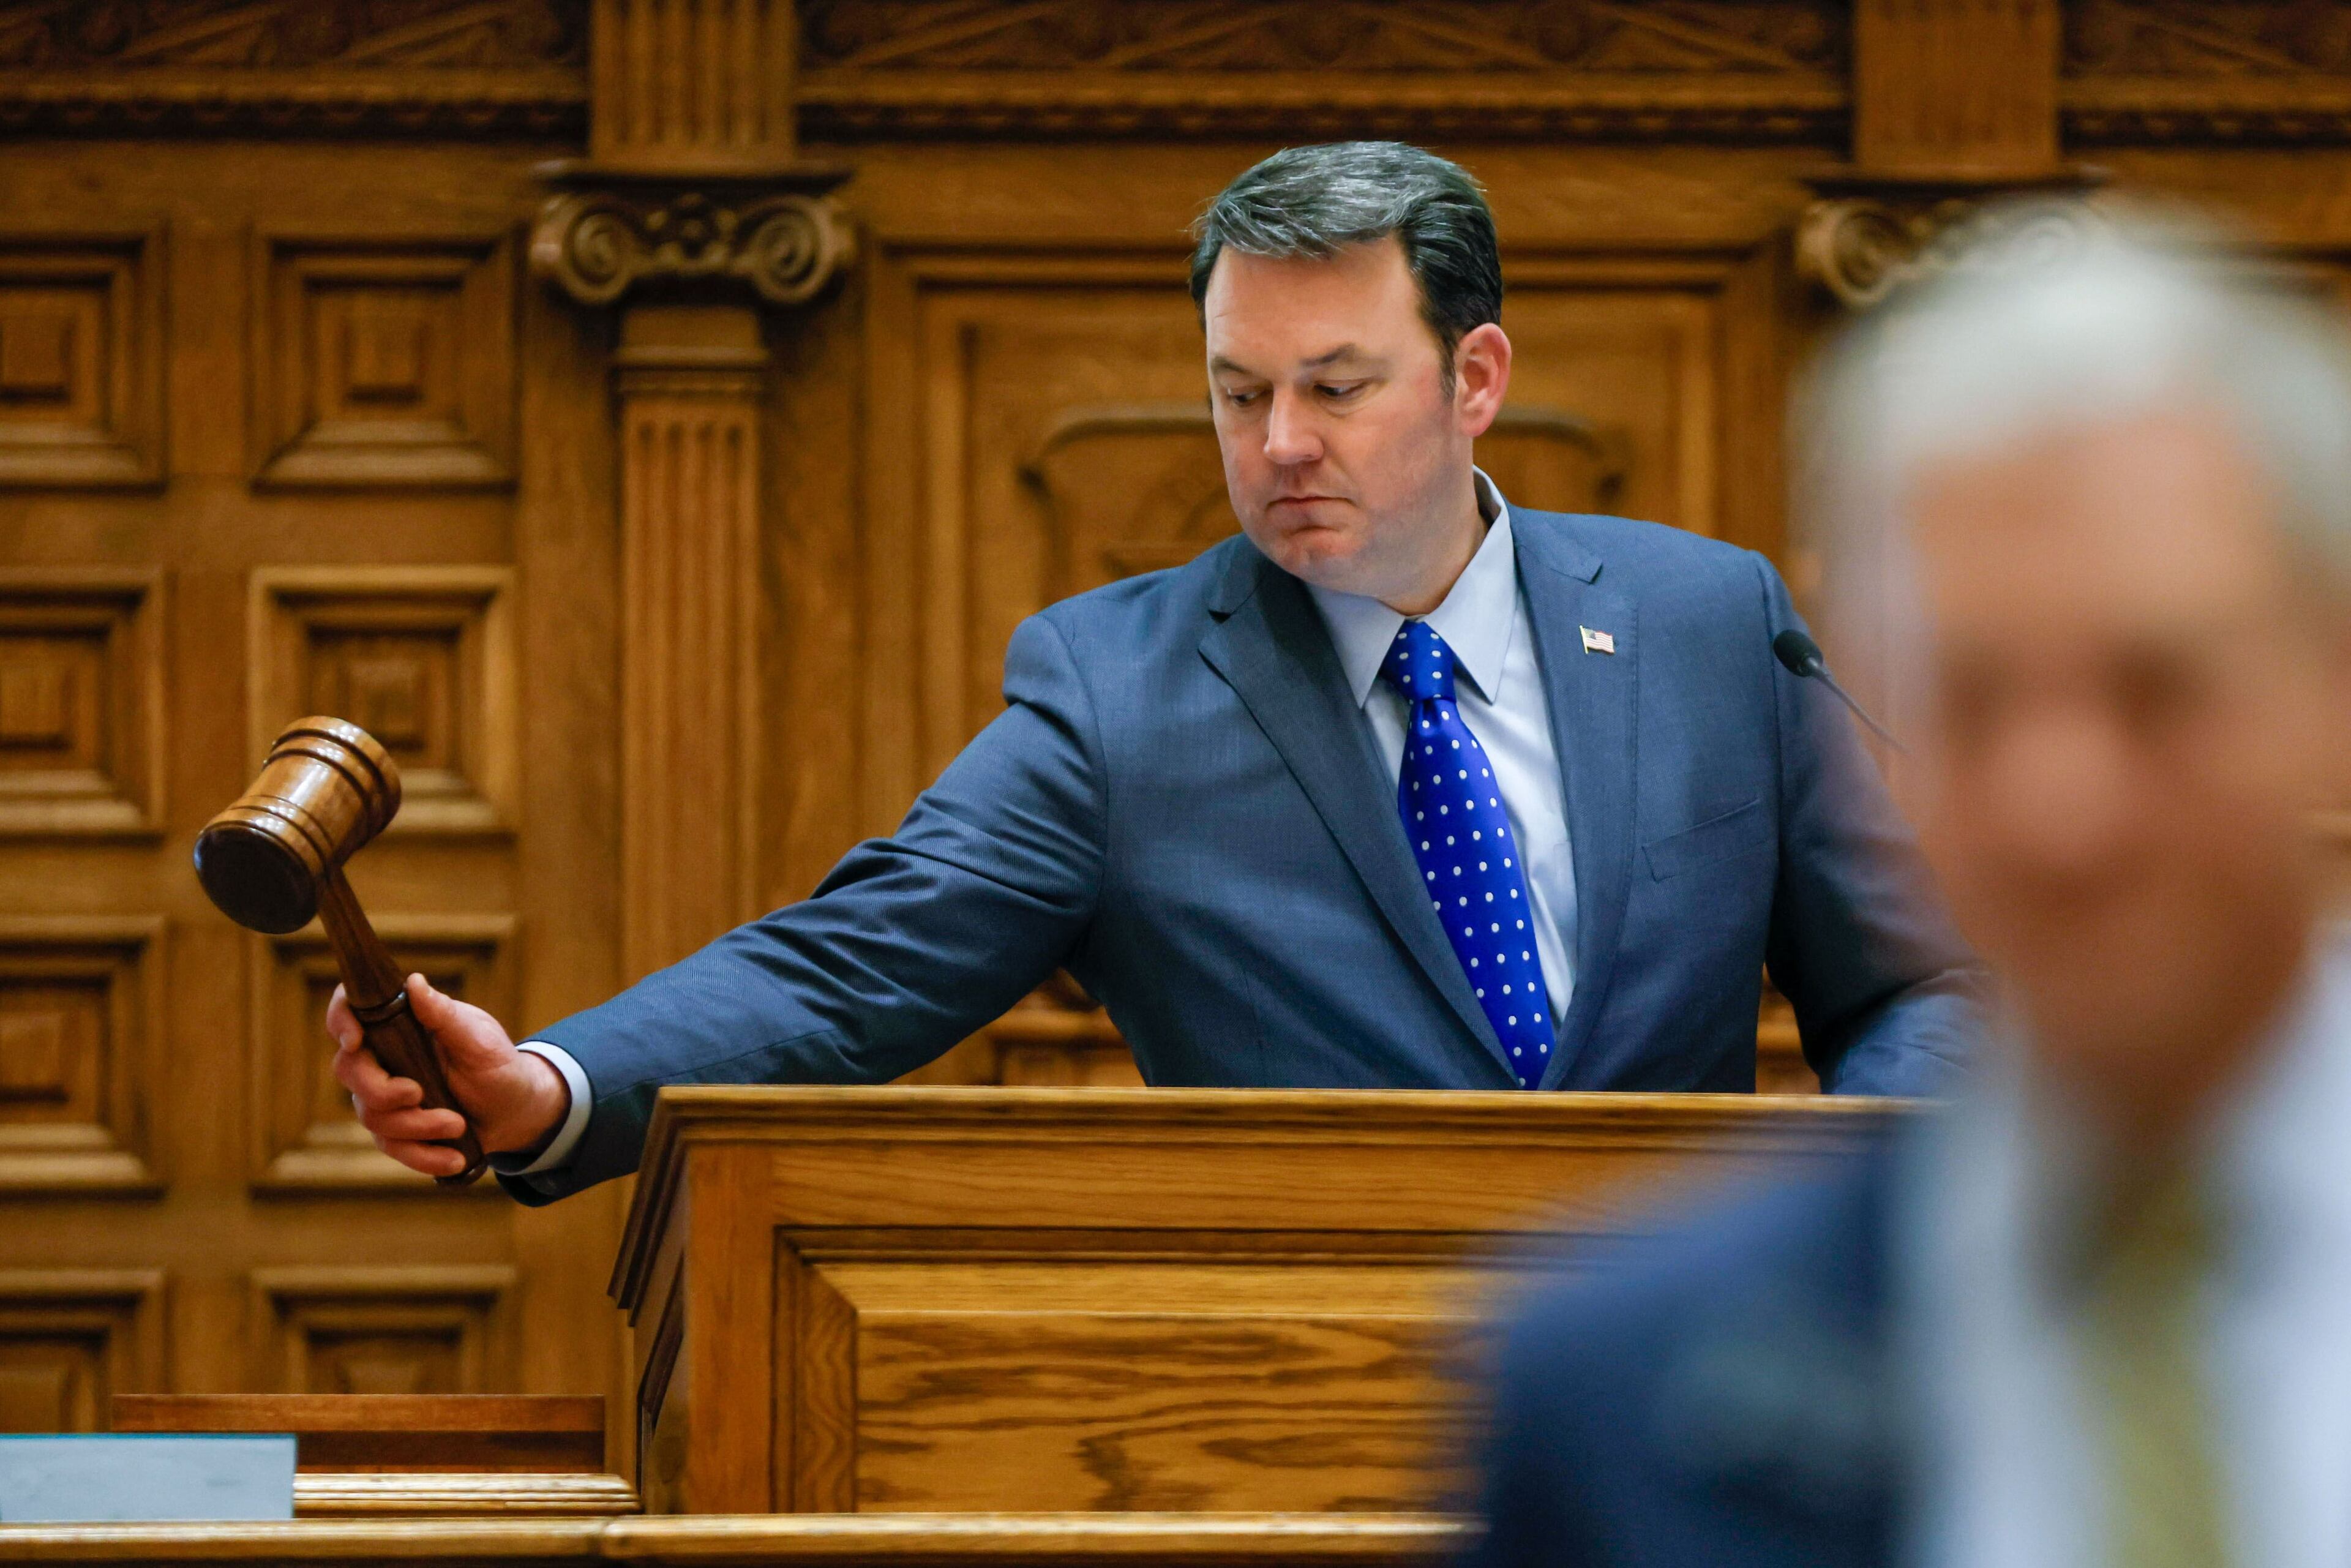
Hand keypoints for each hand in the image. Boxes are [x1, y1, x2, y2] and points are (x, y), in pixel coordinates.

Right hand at [328, 974, 570, 1178]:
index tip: (356, 1041)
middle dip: (381, 1090)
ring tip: (458, 1125)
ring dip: (416, 1126)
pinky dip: (424, 1156)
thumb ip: (445, 1015)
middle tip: (418, 1094)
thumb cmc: (498, 1065)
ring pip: (371, 1115)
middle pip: (349, 1071)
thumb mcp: (479, 1039)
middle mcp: (385, 1058)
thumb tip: (414, 982)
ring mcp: (386, 1097)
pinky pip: (392, 1148)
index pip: (351, 1010)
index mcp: (401, 1025)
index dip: (340, 1020)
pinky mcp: (397, 1131)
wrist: (516, 1111)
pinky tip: (454, 1158)